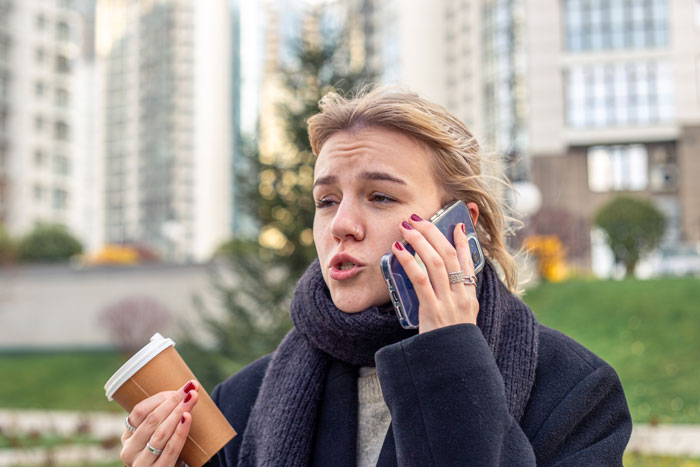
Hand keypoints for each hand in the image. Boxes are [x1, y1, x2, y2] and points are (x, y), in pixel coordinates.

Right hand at [120, 380, 199, 465]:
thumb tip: (184, 390)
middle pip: (152, 420)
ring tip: (192, 398)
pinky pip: (170, 449)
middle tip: (191, 387)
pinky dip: (180, 432)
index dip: (160, 398)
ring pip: (161, 433)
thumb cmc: (166, 453)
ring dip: (179, 412)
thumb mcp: (157, 436)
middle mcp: (130, 450)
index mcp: (128, 437)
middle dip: (174, 401)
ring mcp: (141, 463)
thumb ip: (162, 419)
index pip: (138, 411)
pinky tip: (187, 418)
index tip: (181, 388)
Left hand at [392, 214, 478, 333]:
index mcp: (470, 297)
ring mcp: (449, 302)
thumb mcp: (460, 320)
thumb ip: (454, 301)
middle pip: (450, 255)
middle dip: (434, 233)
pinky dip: (409, 262)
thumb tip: (438, 284)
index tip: (457, 225)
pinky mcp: (433, 310)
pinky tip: (398, 250)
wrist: (452, 366)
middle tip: (418, 219)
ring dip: (420, 241)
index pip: (469, 262)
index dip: (463, 242)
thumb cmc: (451, 344)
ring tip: (406, 227)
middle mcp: (462, 296)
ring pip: (437, 262)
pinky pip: (421, 280)